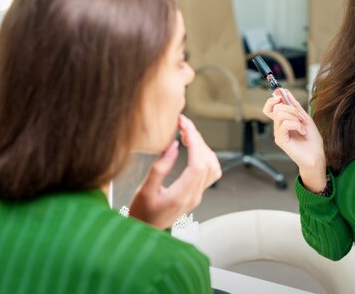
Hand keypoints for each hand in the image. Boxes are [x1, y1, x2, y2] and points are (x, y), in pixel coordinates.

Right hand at [128, 114, 221, 228]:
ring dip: (203, 146)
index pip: (198, 165)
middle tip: (184, 123)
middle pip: (208, 162)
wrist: (145, 231)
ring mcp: (197, 195)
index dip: (194, 143)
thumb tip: (173, 146)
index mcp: (182, 196)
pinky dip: (204, 155)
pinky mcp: (196, 192)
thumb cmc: (141, 214)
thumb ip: (159, 168)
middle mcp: (194, 196)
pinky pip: (209, 170)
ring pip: (213, 166)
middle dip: (197, 139)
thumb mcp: (144, 190)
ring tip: (187, 133)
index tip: (185, 127)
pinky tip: (192, 147)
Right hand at [263, 90, 326, 191]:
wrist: (317, 155)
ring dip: (294, 117)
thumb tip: (286, 92)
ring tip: (302, 126)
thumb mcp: (305, 118)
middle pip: (275, 108)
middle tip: (301, 117)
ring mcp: (278, 133)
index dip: (273, 98)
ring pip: (280, 114)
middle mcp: (278, 126)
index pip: (270, 107)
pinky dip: (296, 125)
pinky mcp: (280, 140)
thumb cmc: (312, 140)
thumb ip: (295, 106)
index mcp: (283, 121)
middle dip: (291, 108)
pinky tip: (302, 131)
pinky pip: (285, 124)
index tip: (281, 92)